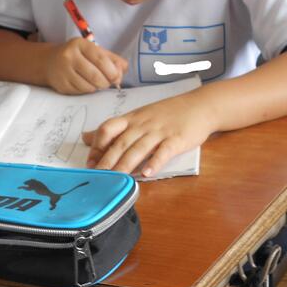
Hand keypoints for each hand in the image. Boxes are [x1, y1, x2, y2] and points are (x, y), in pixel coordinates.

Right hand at [46, 38, 127, 94]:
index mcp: (81, 44)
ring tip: (96, 82)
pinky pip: (81, 92)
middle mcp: (69, 56)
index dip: (113, 71)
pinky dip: (87, 90)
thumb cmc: (78, 55)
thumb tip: (123, 70)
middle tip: (108, 83)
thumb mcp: (94, 51)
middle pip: (96, 76)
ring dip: (97, 87)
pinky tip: (85, 84)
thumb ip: (112, 59)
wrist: (49, 62)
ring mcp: (63, 71)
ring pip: (89, 87)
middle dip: (106, 82)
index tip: (117, 77)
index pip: (101, 60)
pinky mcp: (61, 84)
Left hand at [83, 91, 214, 176]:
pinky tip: (148, 174)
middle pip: (121, 143)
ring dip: (126, 166)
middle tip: (97, 178)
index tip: (90, 163)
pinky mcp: (177, 139)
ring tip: (117, 180)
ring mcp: (160, 132)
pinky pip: (164, 151)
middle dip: (107, 162)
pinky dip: (155, 162)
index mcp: (132, 119)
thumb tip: (86, 137)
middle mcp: (143, 125)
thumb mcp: (139, 116)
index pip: (108, 129)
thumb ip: (114, 128)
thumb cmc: (169, 113)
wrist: (200, 105)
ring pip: (139, 149)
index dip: (97, 146)